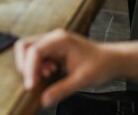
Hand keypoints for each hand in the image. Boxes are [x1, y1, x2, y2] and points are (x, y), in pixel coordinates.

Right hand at [15, 30, 137, 107]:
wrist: (113, 60)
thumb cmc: (101, 65)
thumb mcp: (82, 80)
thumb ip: (62, 90)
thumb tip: (44, 100)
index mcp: (60, 40)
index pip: (34, 51)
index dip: (29, 69)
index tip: (30, 85)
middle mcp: (53, 38)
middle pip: (25, 46)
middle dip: (24, 65)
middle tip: (31, 82)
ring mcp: (52, 42)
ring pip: (28, 51)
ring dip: (31, 66)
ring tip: (45, 77)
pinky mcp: (53, 49)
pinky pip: (36, 56)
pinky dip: (37, 67)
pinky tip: (49, 73)